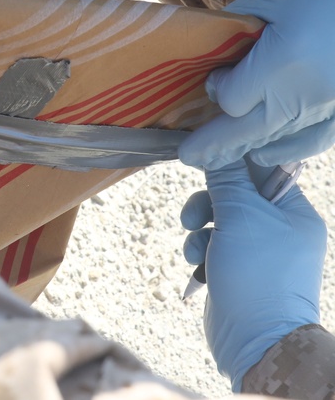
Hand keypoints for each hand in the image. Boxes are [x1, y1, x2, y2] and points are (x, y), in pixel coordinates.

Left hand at [179, 0, 334, 169]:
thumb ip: (239, 26)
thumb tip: (215, 50)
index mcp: (284, 62)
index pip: (233, 98)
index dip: (218, 92)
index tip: (214, 78)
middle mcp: (308, 94)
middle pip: (250, 130)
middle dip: (215, 143)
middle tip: (187, 155)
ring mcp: (334, 106)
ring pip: (281, 139)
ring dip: (247, 148)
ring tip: (218, 157)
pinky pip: (318, 138)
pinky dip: (291, 149)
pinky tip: (269, 154)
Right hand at [180, 159, 325, 388]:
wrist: (256, 339)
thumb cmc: (257, 275)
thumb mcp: (239, 215)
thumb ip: (225, 178)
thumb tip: (213, 147)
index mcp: (295, 212)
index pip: (262, 171)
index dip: (232, 163)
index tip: (205, 159)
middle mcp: (281, 229)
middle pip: (234, 196)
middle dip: (206, 205)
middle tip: (191, 217)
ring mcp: (259, 252)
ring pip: (218, 221)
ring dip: (199, 233)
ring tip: (196, 252)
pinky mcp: (239, 270)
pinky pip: (214, 246)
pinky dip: (202, 253)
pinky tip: (199, 267)